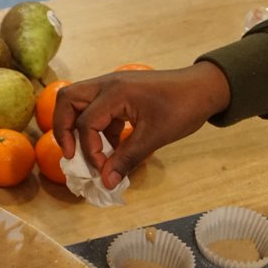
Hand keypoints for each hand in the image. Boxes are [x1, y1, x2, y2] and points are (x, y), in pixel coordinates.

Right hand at [52, 62, 230, 188]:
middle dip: (63, 129)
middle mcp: (107, 84)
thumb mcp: (154, 137)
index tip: (103, 170)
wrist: (204, 88)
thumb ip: (127, 159)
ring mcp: (112, 86)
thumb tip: (106, 182)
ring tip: (91, 154)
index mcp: (114, 92)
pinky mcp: (120, 93)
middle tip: (71, 155)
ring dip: (78, 127)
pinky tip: (113, 148)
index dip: (89, 150)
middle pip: (67, 101)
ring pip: (79, 102)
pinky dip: (98, 128)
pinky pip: (97, 109)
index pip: (85, 123)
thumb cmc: (182, 108)